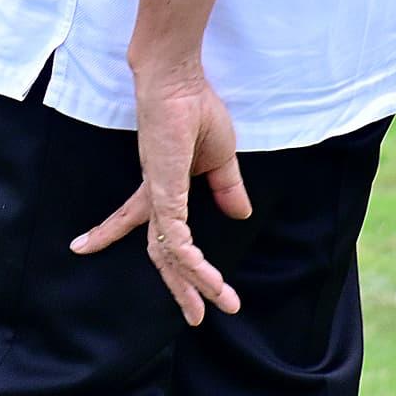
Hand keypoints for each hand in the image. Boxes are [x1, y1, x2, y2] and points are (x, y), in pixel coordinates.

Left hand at [70, 60, 249, 323]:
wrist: (175, 77)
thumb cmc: (193, 106)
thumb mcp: (220, 155)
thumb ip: (226, 186)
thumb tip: (240, 214)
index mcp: (164, 188)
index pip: (163, 234)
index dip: (174, 262)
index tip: (196, 289)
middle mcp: (155, 194)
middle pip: (162, 251)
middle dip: (178, 286)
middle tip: (196, 319)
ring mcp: (157, 191)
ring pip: (171, 250)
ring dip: (194, 280)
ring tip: (212, 306)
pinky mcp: (163, 185)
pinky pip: (174, 232)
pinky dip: (186, 256)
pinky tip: (200, 274)